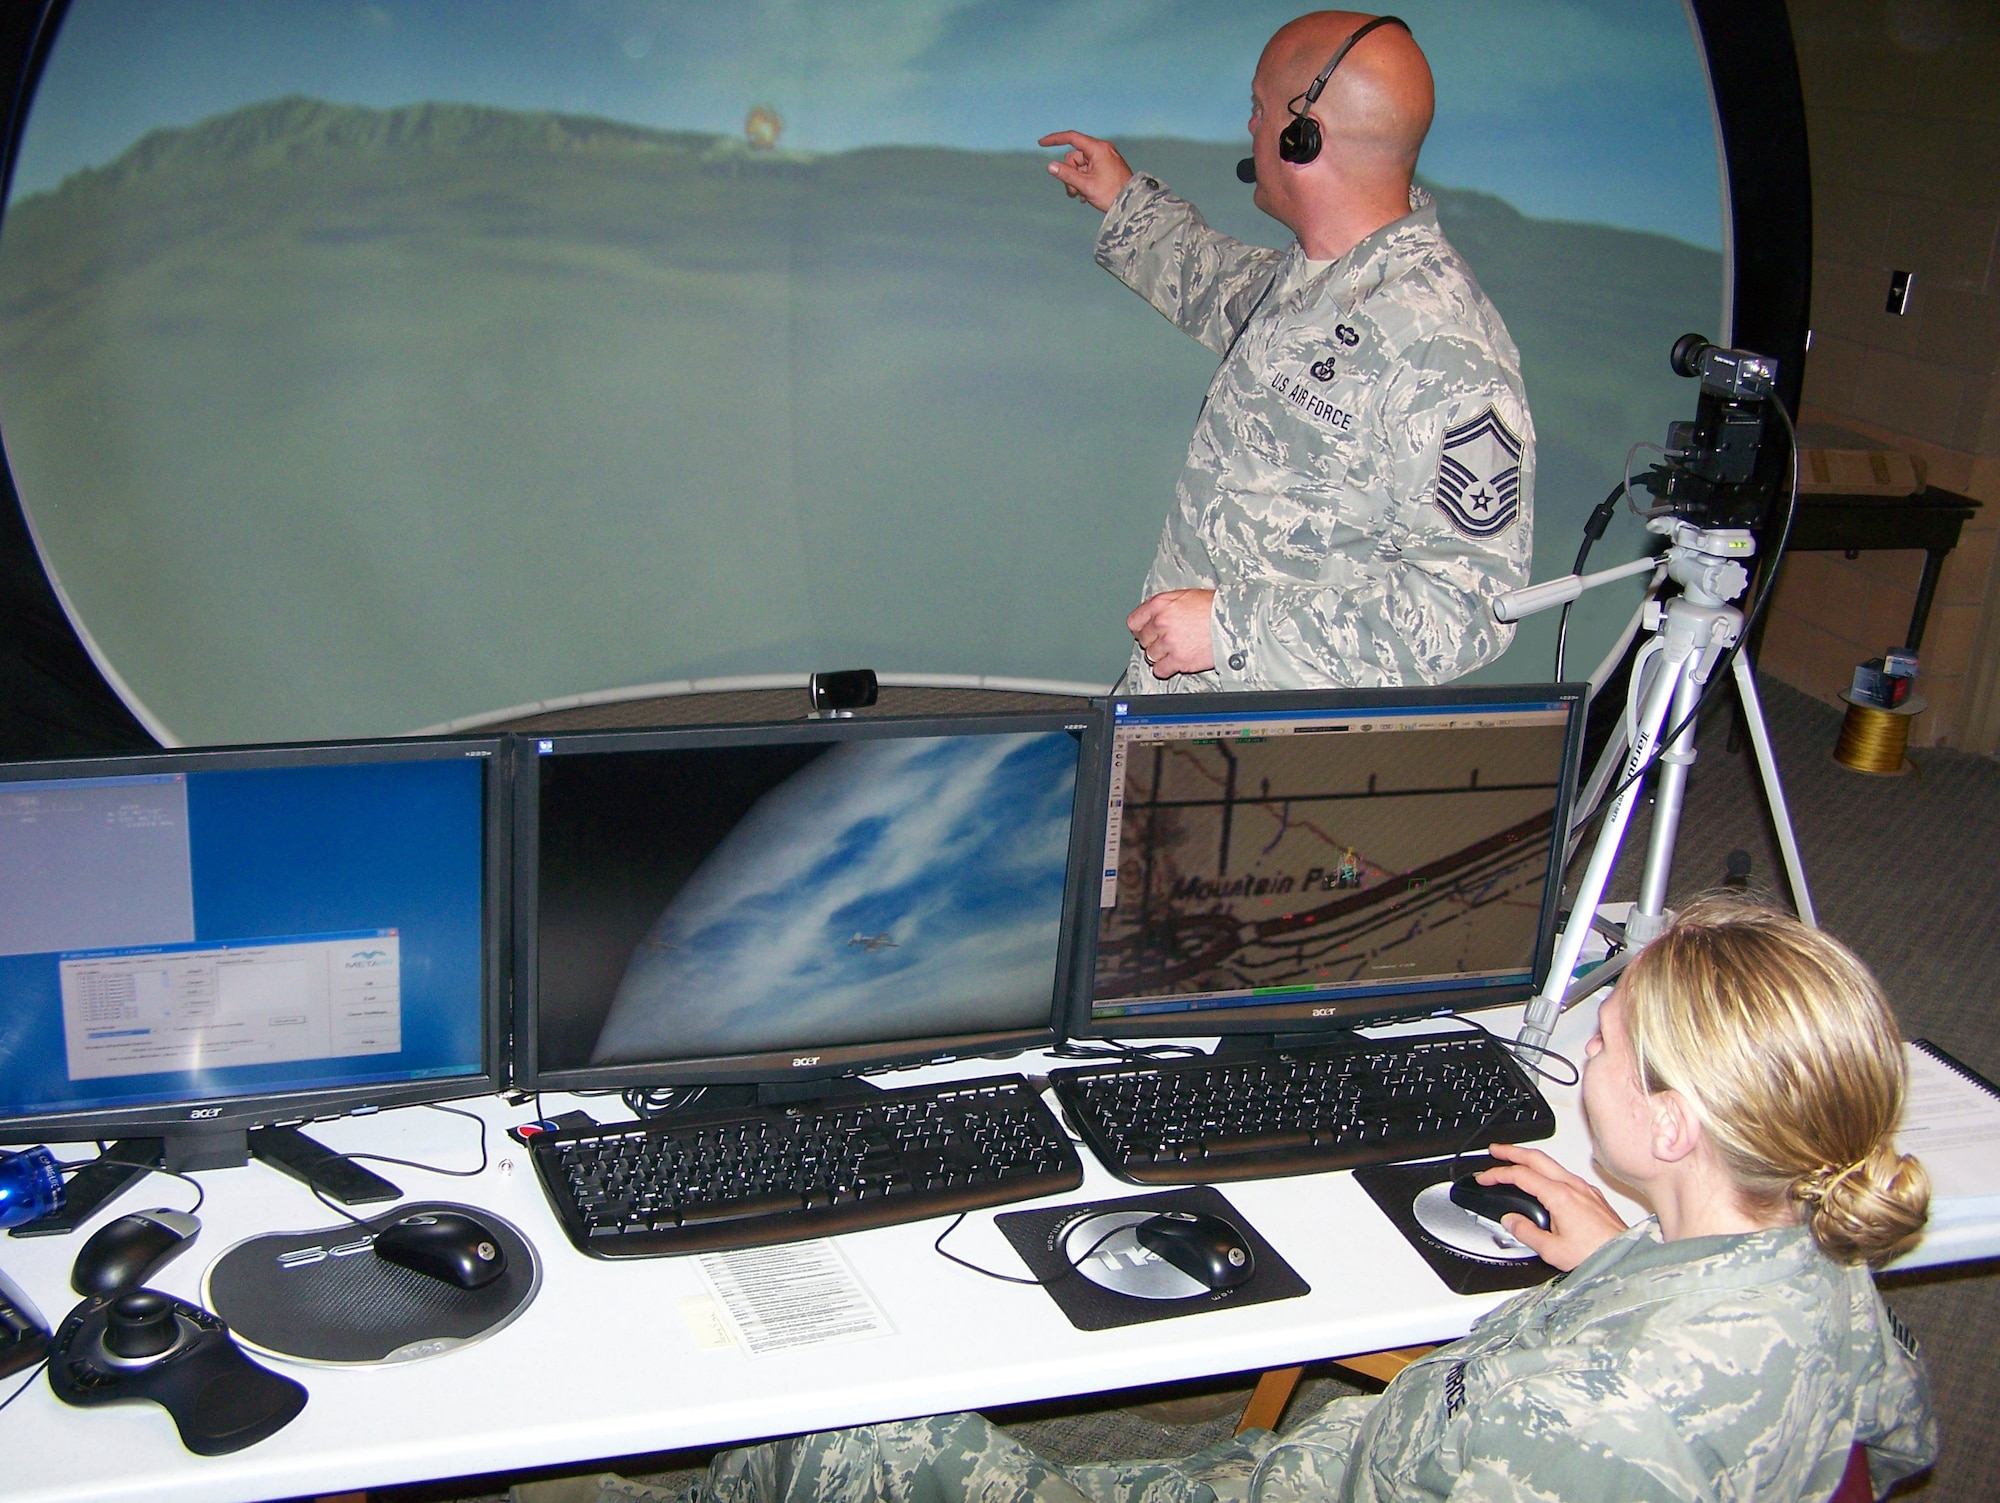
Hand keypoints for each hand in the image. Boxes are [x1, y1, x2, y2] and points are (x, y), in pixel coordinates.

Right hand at [1038, 130, 1132, 212]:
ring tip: (1080, 196)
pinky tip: (1086, 195)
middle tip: (1073, 192)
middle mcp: (1102, 149)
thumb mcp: (1085, 185)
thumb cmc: (1111, 194)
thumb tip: (1050, 166)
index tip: (1041, 143)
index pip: (1071, 138)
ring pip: (1080, 166)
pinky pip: (1088, 170)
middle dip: (1070, 174)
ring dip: (1076, 181)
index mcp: (1098, 149)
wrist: (1132, 203)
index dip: (1055, 139)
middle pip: (1074, 157)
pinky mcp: (1106, 166)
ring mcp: (1104, 158)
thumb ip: (1066, 175)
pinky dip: (1084, 181)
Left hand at [1127, 589, 1216, 678]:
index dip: (1139, 628)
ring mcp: (1169, 642)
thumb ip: (1166, 605)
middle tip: (1166, 641)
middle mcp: (1161, 622)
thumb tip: (1154, 614)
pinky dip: (1165, 669)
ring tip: (1175, 650)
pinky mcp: (1179, 659)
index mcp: (1161, 604)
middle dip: (1153, 641)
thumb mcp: (1186, 595)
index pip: (1134, 621)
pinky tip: (1174, 663)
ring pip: (1151, 655)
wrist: (1233, 621)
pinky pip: (1160, 670)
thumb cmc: (1215, 607)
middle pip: (1143, 639)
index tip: (1144, 632)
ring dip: (1160, 655)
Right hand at [1480, 1142, 1629, 1270]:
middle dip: (1512, 1151)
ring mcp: (1585, 1188)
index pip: (1521, 1175)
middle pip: (1537, 1158)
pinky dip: (1547, 1170)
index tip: (1485, 1176)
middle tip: (1495, 1150)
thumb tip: (1511, 1220)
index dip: (1498, 1173)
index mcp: (1560, 1196)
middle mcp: (1573, 1186)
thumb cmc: (1596, 1253)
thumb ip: (1526, 1232)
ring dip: (1530, 1159)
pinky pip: (1564, 1173)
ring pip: (1552, 1163)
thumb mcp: (1552, 1250)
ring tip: (1516, 1161)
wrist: (1626, 1256)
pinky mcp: (1592, 1195)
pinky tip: (1545, 1179)